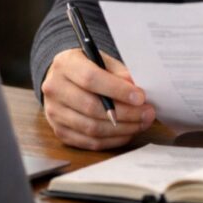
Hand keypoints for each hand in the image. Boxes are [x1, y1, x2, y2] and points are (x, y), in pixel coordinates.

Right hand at [41, 48, 155, 149]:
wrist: (62, 78)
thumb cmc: (88, 67)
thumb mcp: (103, 61)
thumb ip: (119, 73)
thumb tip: (137, 90)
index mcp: (65, 65)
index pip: (91, 79)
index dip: (118, 90)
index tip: (140, 97)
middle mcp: (54, 89)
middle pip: (92, 107)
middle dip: (125, 113)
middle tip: (148, 113)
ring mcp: (54, 113)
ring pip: (91, 128)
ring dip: (122, 129)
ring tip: (142, 123)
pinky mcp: (59, 131)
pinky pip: (89, 142)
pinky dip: (112, 140)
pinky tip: (128, 132)